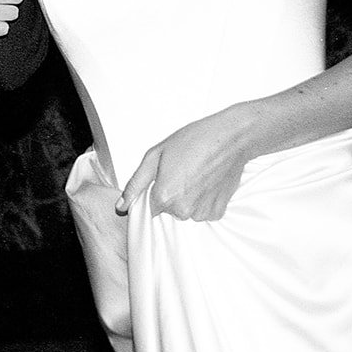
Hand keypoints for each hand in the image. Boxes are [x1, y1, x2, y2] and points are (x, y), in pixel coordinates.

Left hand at [116, 108, 249, 221]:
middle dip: (170, 195)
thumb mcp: (155, 155)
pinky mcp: (217, 213)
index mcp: (164, 197)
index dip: (154, 191)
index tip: (163, 178)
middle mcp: (182, 211)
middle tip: (181, 172)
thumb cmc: (193, 140)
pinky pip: (202, 212)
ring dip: (187, 199)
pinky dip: (203, 201)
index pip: (148, 208)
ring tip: (196, 175)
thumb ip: (136, 183)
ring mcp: (201, 214)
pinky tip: (206, 182)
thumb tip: (121, 206)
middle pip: (167, 210)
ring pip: (185, 212)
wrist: (230, 138)